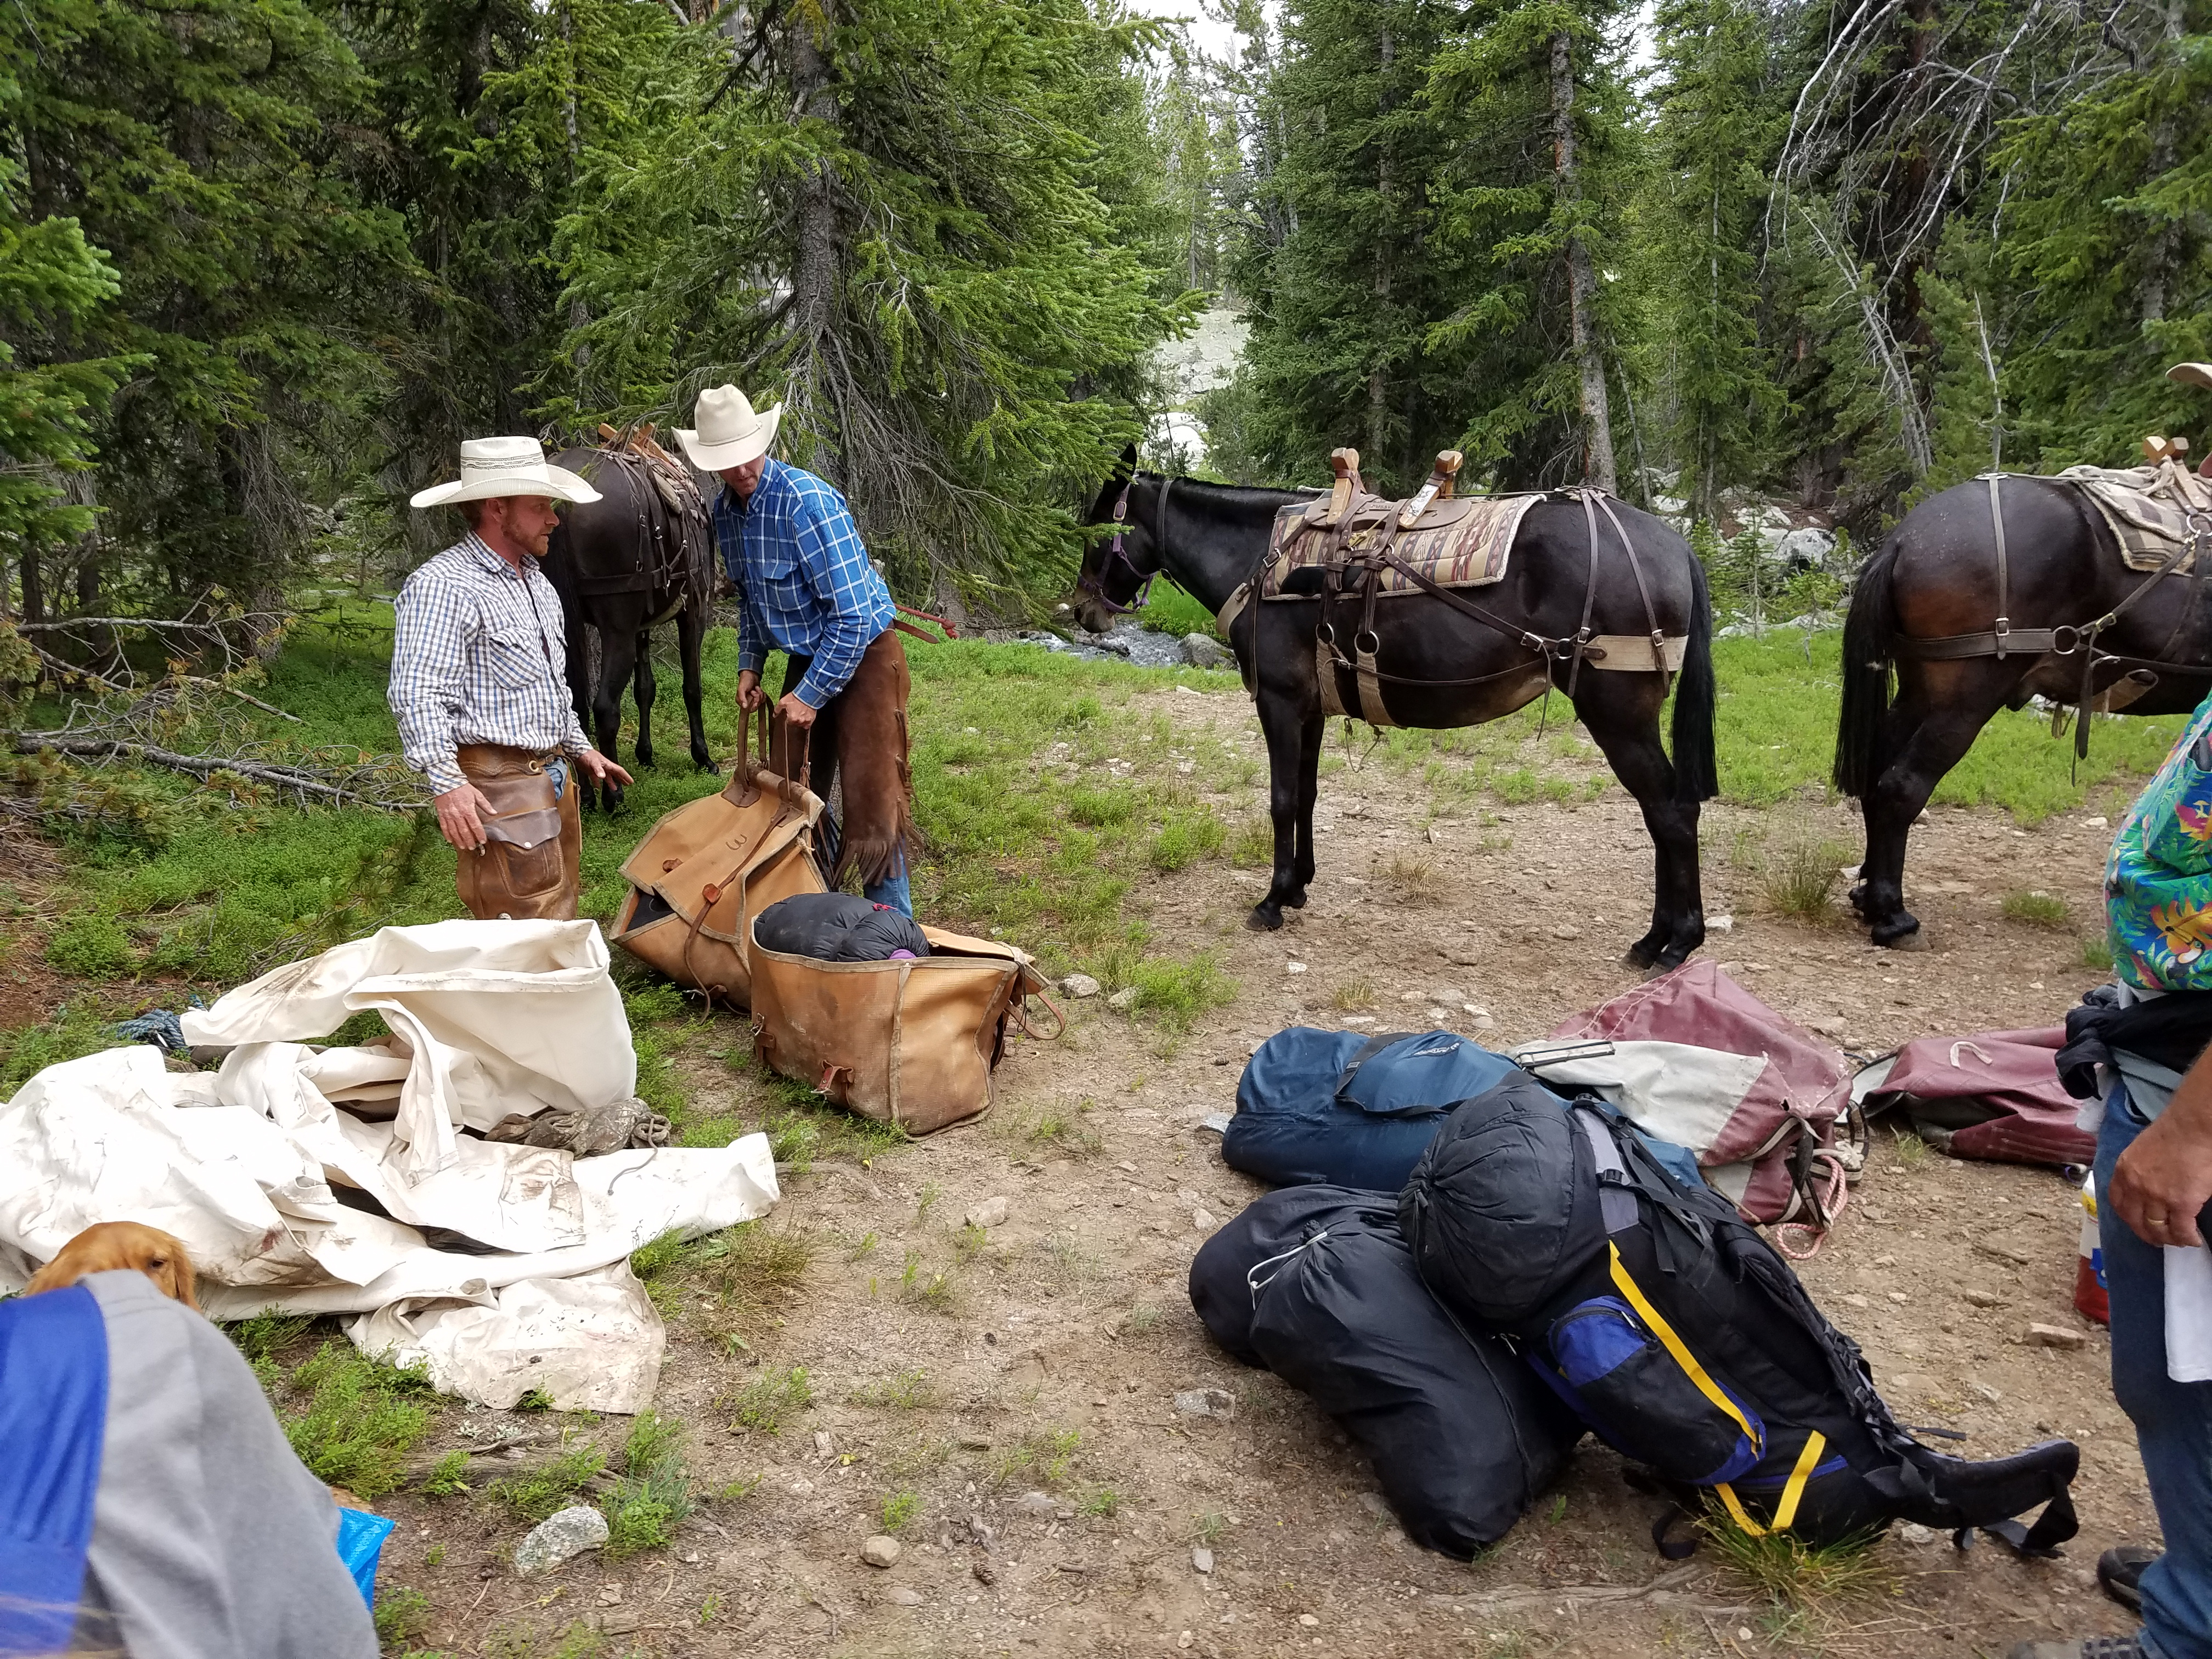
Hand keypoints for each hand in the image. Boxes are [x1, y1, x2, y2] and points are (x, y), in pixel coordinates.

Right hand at [432, 783, 498, 851]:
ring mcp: (449, 815)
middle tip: (472, 847)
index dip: (479, 834)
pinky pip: (444, 827)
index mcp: (468, 810)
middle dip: (469, 841)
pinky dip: (447, 835)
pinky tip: (450, 840)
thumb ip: (485, 805)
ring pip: (454, 831)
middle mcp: (458, 814)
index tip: (482, 841)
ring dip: (459, 840)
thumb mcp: (476, 794)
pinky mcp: (441, 814)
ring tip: (463, 846)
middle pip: (464, 831)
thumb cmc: (462, 787)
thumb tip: (494, 812)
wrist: (446, 781)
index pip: (475, 825)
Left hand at [576, 749, 632, 788]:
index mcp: (607, 765)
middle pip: (615, 774)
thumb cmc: (587, 755)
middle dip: (621, 779)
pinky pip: (596, 778)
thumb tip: (603, 777)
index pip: (619, 771)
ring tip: (615, 789)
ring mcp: (598, 769)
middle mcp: (604, 767)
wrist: (577, 751)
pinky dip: (598, 782)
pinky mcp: (591, 771)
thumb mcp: (594, 762)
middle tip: (628, 784)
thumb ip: (598, 769)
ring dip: (611, 782)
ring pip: (607, 777)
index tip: (631, 782)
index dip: (625, 776)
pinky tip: (598, 787)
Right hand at [737, 670, 765, 712]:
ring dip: (760, 694)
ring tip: (756, 688)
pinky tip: (759, 689)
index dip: (754, 705)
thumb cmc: (745, 681)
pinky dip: (762, 694)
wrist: (751, 673)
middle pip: (756, 706)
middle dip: (758, 698)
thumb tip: (744, 707)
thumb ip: (742, 698)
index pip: (749, 710)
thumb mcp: (742, 689)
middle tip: (755, 691)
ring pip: (760, 702)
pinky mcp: (757, 696)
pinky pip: (763, 699)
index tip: (756, 700)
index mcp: (740, 701)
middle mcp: (746, 701)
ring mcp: (752, 699)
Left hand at [776, 691, 817, 728]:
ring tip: (800, 713)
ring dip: (799, 721)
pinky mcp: (811, 719)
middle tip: (795, 711)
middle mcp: (799, 721)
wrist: (807, 694)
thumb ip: (777, 709)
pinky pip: (807, 725)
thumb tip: (774, 715)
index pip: (788, 723)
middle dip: (794, 719)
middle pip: (794, 724)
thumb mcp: (783, 701)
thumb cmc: (796, 697)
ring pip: (801, 725)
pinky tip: (805, 717)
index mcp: (792, 718)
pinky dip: (806, 722)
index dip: (788, 718)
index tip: (790, 713)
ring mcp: (806, 721)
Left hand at [2110, 1088, 2211, 1248]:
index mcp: (2123, 1171)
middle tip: (2157, 1239)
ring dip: (2168, 1239)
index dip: (2127, 1217)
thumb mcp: (2141, 1150)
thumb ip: (2139, 1169)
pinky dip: (2187, 1238)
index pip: (2118, 1202)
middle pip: (2135, 1221)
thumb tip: (2147, 1183)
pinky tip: (2193, 1240)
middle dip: (2146, 1234)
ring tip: (2178, 1241)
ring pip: (2158, 1229)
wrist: (2192, 1128)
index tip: (2136, 1222)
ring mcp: (2157, 1197)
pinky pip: (2181, 1229)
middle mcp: (2135, 1187)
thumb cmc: (2172, 1132)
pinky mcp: (2181, 1203)